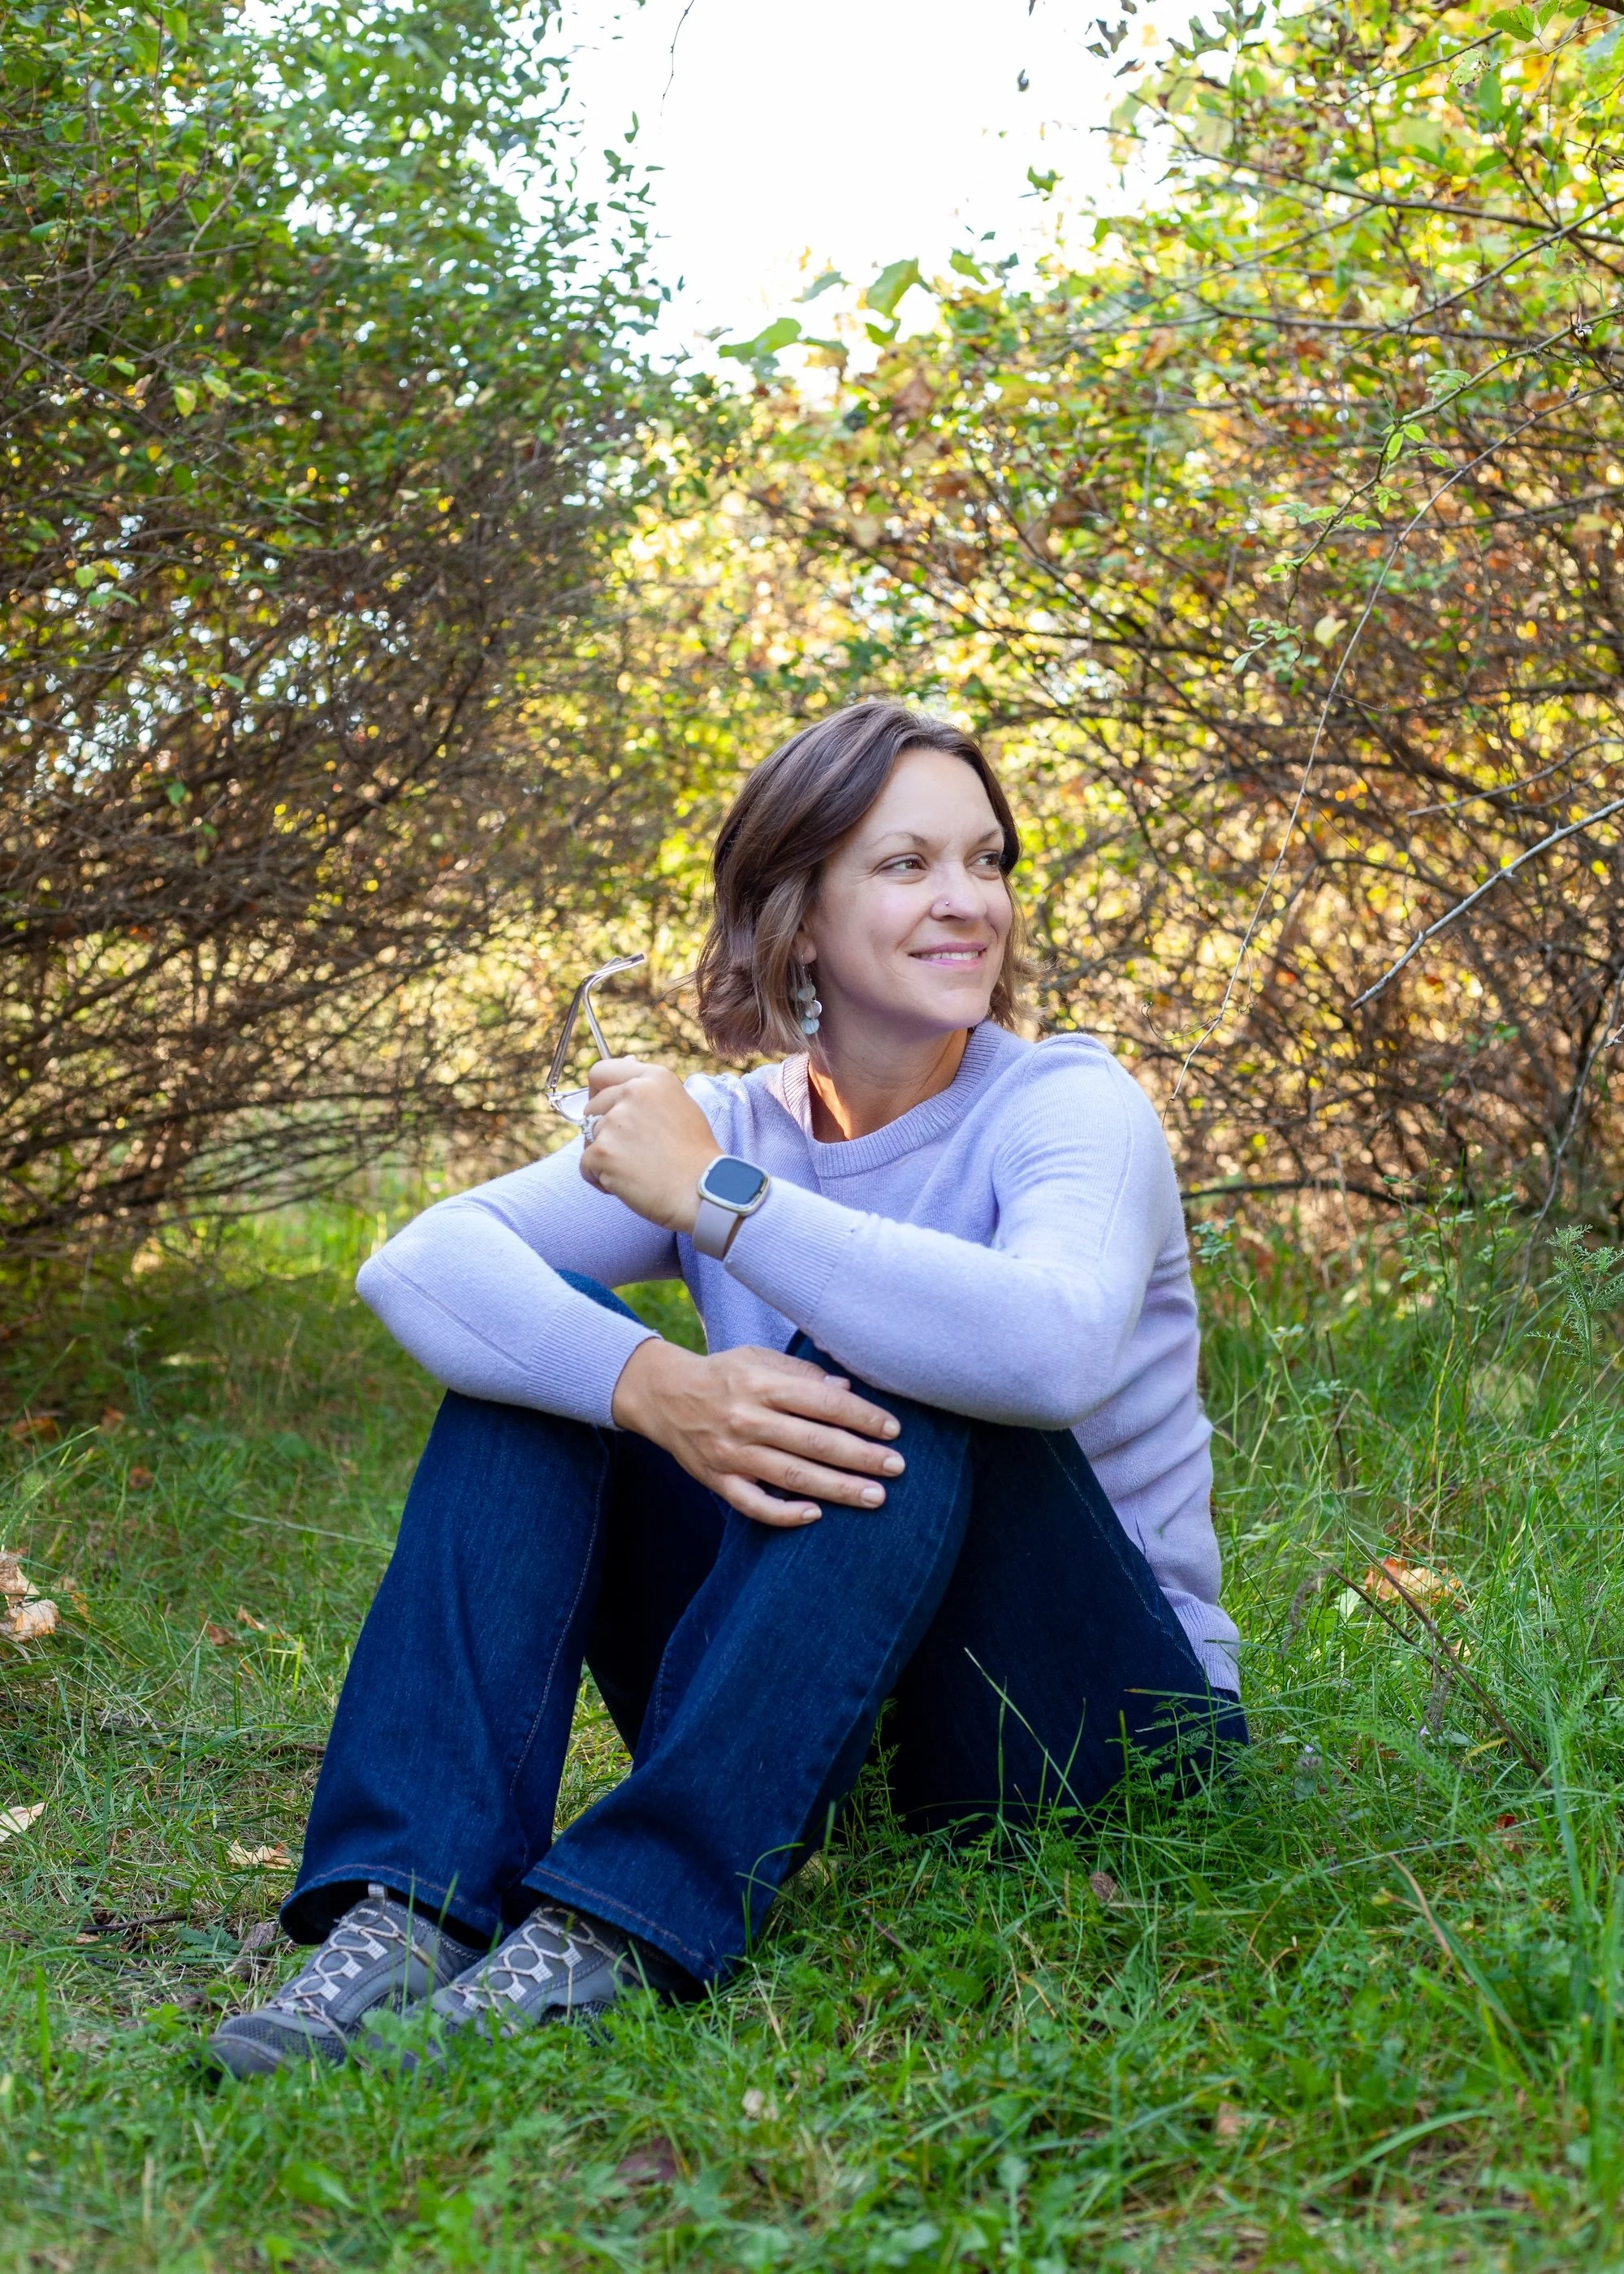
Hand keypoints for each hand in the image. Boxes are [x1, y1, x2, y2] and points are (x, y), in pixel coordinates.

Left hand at [579, 1058, 718, 1231]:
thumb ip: (649, 1088)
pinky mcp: (602, 1152)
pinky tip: (629, 1184)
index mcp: (653, 1079)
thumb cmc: (695, 1154)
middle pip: (592, 1108)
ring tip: (637, 1170)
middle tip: (635, 1152)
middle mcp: (632, 1093)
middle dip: (604, 1131)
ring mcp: (615, 1122)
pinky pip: (586, 1166)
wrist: (702, 1192)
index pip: (602, 1072)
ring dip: (605, 1156)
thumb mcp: (680, 1106)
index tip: (604, 1109)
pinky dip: (601, 1179)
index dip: (598, 1092)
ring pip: (588, 1138)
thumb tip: (626, 1062)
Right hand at [610, 1338, 904, 1526]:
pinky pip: (753, 1505)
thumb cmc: (723, 1375)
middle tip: (896, 1468)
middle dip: (860, 1456)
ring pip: (791, 1476)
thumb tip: (847, 1392)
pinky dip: (784, 1513)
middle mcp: (748, 1419)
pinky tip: (815, 1516)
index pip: (823, 1403)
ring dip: (837, 1488)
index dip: (862, 1417)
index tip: (893, 1431)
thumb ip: (802, 1374)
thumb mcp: (759, 1359)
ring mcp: (731, 1453)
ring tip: (875, 1497)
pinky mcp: (717, 1480)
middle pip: (814, 1442)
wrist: (662, 1395)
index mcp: (762, 1384)